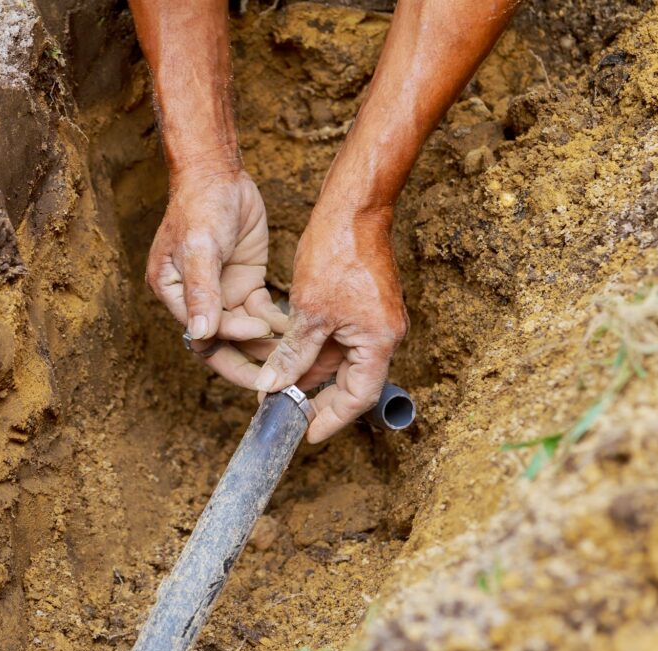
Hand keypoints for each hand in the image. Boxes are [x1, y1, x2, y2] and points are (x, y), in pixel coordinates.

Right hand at [146, 169, 287, 388]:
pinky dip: (276, 322)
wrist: (218, 173)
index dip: (230, 339)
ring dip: (267, 343)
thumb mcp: (199, 248)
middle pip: (222, 343)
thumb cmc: (200, 206)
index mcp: (172, 294)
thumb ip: (201, 292)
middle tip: (279, 373)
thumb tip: (200, 334)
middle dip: (250, 358)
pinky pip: (260, 313)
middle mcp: (196, 300)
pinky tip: (297, 327)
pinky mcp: (244, 283)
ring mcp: (222, 293)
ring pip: (244, 332)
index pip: (201, 333)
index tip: (260, 332)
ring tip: (296, 350)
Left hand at [254, 205, 408, 442]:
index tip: (306, 434)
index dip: (331, 419)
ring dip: (311, 370)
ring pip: (341, 359)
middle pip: (350, 381)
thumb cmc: (338, 253)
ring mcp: (375, 320)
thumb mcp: (309, 311)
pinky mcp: (364, 305)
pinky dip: (316, 347)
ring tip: (278, 381)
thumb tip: (274, 386)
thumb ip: (294, 354)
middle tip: (284, 408)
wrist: (354, 209)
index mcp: (378, 342)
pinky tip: (289, 350)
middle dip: (316, 396)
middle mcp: (383, 335)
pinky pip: (341, 338)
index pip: (357, 397)